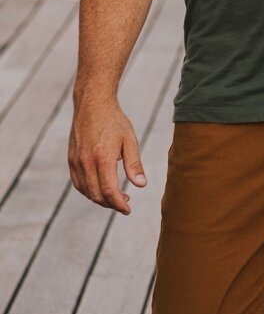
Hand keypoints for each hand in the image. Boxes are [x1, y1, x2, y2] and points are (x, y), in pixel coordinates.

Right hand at [68, 95, 146, 213]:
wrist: (92, 104)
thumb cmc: (114, 121)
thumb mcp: (130, 140)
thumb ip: (134, 164)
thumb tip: (141, 185)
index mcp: (103, 158)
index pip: (109, 191)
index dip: (119, 204)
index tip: (128, 209)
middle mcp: (86, 162)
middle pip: (96, 195)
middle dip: (111, 204)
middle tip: (125, 203)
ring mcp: (76, 162)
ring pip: (86, 191)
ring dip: (99, 199)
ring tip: (115, 196)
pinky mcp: (71, 159)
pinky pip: (78, 182)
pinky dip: (88, 190)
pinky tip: (100, 187)